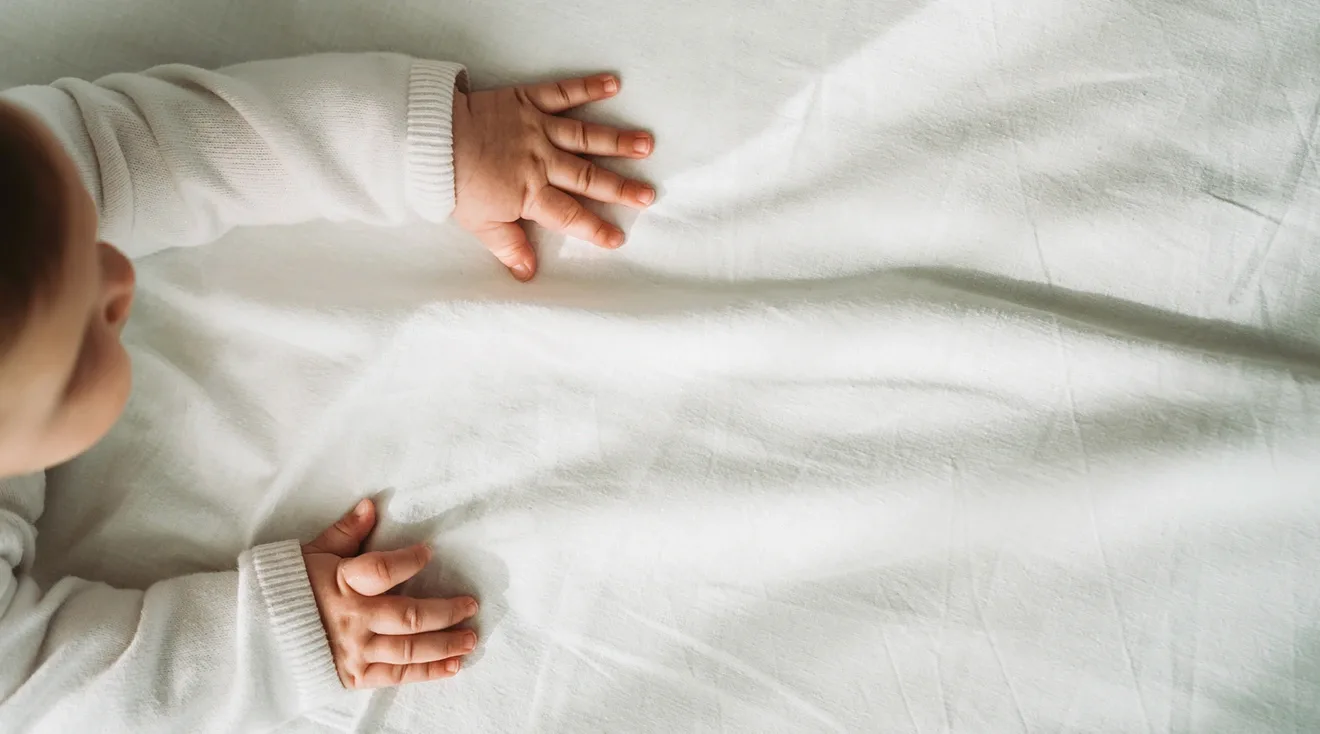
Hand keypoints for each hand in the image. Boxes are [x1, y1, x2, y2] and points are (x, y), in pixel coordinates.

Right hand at [302, 499, 478, 688]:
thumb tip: (371, 505)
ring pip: (410, 649)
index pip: (383, 570)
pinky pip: (398, 676)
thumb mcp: (313, 554)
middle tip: (470, 604)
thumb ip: (345, 532)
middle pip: (410, 616)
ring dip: (446, 643)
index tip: (429, 552)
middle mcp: (353, 619)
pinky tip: (453, 666)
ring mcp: (355, 650)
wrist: (254, 637)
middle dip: (446, 611)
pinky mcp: (355, 676)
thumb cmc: (285, 590)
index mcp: (343, 583)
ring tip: (471, 637)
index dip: (410, 560)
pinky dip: (428, 672)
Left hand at [451, 73, 655, 280]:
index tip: (618, 238)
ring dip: (617, 141)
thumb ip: (508, 246)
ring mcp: (537, 129)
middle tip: (648, 195)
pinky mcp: (528, 101)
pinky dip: (587, 87)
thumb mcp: (478, 224)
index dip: (594, 228)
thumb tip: (528, 274)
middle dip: (620, 188)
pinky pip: (562, 93)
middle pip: (587, 177)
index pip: (569, 215)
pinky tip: (614, 83)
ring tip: (647, 145)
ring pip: (585, 137)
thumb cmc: (453, 183)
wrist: (429, 138)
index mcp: (528, 194)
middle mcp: (540, 162)